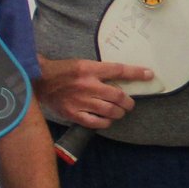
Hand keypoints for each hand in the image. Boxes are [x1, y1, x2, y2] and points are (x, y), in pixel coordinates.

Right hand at [35, 57, 153, 128]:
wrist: (39, 81)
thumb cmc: (63, 71)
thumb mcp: (82, 64)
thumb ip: (99, 71)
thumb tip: (121, 79)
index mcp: (89, 69)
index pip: (119, 70)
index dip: (136, 73)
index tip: (149, 74)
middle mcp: (87, 85)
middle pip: (118, 95)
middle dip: (128, 102)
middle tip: (129, 104)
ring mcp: (81, 101)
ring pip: (110, 110)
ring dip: (119, 113)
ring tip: (120, 112)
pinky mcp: (73, 114)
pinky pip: (96, 122)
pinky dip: (105, 122)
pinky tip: (107, 119)